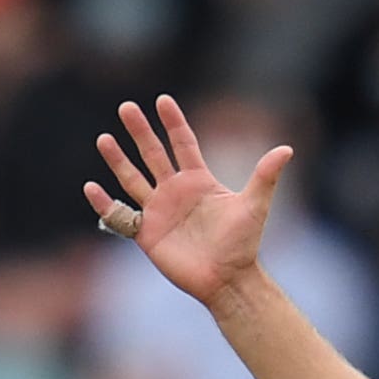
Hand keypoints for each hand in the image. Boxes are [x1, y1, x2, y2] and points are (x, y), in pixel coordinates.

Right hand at [83, 95, 293, 310]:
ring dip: (118, 160)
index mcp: (199, 181)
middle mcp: (176, 191)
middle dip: (141, 131)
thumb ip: (265, 177)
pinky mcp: (146, 232)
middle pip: (153, 154)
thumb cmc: (243, 244)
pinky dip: (105, 203)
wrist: (228, 279)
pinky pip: (120, 215)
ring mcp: (159, 210)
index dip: (174, 123)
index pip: (183, 144)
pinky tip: (92, 187)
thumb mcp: (254, 206)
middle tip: (127, 107)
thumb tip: (287, 149)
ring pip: (133, 178)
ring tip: (104, 139)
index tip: (163, 100)